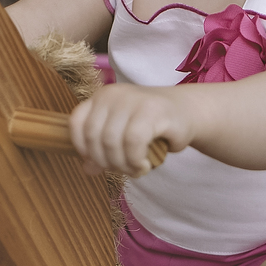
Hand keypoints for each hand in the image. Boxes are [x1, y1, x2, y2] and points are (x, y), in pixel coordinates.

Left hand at [68, 84, 190, 175]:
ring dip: (122, 164)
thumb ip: (102, 151)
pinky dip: (136, 160)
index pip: (77, 123)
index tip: (97, 162)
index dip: (82, 148)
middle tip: (123, 170)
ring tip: (136, 169)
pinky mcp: (152, 110)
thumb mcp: (122, 138)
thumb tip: (87, 171)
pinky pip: (133, 142)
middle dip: (106, 162)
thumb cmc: (152, 127)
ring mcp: (132, 99)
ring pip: (111, 141)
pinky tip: (145, 164)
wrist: (187, 113)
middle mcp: (113, 94)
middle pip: (94, 136)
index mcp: (102, 97)